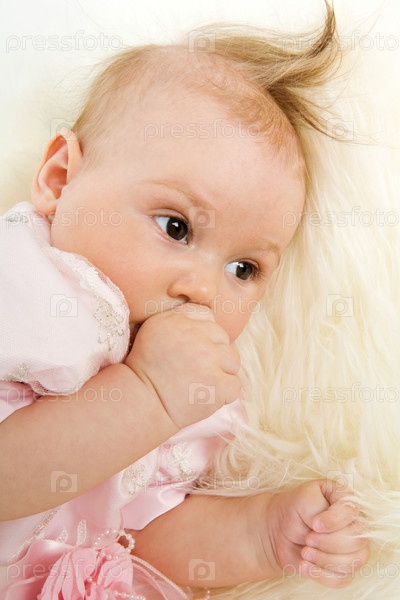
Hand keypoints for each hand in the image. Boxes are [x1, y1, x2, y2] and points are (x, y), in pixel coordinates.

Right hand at [125, 303, 240, 429]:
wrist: (142, 404)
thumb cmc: (147, 369)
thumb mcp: (154, 330)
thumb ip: (181, 317)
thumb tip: (209, 315)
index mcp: (178, 321)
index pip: (207, 317)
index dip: (202, 335)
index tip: (190, 351)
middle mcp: (195, 336)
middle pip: (223, 338)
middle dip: (213, 353)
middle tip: (194, 369)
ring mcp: (209, 360)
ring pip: (233, 360)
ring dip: (221, 371)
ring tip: (201, 382)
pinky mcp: (218, 385)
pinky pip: (235, 384)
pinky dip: (224, 393)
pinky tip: (206, 395)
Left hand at [262, 479, 368, 587]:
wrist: (280, 529)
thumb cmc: (296, 508)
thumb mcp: (305, 496)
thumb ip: (321, 506)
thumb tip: (328, 528)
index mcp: (348, 502)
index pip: (352, 513)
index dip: (333, 522)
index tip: (314, 524)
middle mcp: (356, 525)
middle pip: (356, 541)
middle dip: (327, 543)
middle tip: (307, 539)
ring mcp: (353, 548)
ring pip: (353, 562)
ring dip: (323, 560)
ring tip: (304, 552)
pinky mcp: (344, 568)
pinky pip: (342, 579)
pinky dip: (321, 574)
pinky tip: (304, 566)